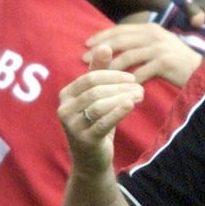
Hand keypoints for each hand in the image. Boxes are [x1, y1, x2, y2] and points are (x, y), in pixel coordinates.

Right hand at [58, 45, 142, 173]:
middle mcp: (64, 109)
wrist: (91, 161)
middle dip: (120, 87)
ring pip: (99, 105)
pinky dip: (117, 112)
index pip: (90, 78)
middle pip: (95, 90)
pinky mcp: (84, 140)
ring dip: (122, 97)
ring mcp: (72, 126)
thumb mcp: (97, 98)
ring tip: (140, 96)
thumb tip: (105, 45)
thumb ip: (99, 72)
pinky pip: (102, 123)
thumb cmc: (96, 124)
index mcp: (66, 95)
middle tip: (140, 88)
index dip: (113, 75)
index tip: (133, 78)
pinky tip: (131, 105)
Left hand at [84, 23, 200, 85]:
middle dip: (101, 50)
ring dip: (110, 67)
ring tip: (98, 77)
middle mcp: (154, 35)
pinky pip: (140, 72)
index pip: (120, 29)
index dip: (102, 36)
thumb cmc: (177, 62)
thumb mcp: (159, 45)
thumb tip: (115, 45)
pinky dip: (128, 81)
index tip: (86, 45)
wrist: (202, 71)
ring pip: (128, 57)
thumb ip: (140, 43)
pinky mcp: (165, 63)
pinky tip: (118, 89)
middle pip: (120, 41)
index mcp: (150, 28)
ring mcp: (160, 48)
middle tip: (83, 60)